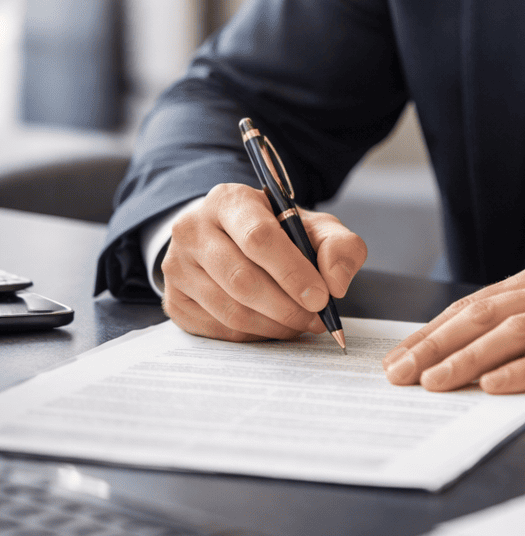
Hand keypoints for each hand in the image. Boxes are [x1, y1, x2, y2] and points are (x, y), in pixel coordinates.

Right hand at [161, 183, 366, 341]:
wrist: (231, 237)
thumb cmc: (278, 231)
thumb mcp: (314, 226)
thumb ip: (339, 246)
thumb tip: (336, 284)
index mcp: (229, 200)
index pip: (259, 238)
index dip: (292, 272)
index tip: (321, 297)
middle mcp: (192, 229)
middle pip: (242, 279)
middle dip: (287, 306)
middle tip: (317, 318)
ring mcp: (177, 267)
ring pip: (230, 310)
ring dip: (274, 325)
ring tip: (301, 323)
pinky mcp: (174, 301)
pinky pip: (218, 329)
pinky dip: (254, 335)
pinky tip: (274, 326)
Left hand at [383, 257, 524, 392]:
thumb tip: (481, 344)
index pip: (475, 305)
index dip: (433, 330)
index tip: (400, 355)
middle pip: (484, 315)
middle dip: (436, 344)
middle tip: (400, 372)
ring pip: (515, 332)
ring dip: (470, 357)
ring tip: (435, 381)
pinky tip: (498, 385)